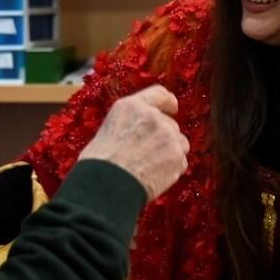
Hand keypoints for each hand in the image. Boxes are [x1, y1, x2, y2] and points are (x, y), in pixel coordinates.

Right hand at [79, 85, 189, 201]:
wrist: (107, 185)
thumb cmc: (99, 162)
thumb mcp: (110, 127)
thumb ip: (132, 122)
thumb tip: (142, 129)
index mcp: (132, 106)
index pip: (160, 94)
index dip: (168, 102)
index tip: (172, 108)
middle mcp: (153, 117)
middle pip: (170, 124)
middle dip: (163, 137)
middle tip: (146, 153)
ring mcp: (168, 137)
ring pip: (179, 143)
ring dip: (170, 152)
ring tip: (149, 166)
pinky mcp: (178, 158)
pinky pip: (180, 162)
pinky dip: (171, 169)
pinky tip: (154, 176)